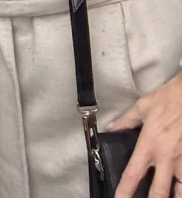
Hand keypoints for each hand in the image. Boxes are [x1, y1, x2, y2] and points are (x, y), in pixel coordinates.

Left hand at [107, 71, 181, 197]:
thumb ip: (127, 120)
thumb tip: (112, 128)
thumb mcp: (143, 106)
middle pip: (159, 190)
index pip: (133, 173)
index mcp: (149, 144)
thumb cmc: (170, 98)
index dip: (125, 190)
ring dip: (176, 196)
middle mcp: (167, 157)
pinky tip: (181, 187)